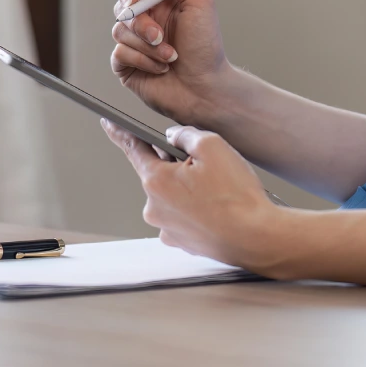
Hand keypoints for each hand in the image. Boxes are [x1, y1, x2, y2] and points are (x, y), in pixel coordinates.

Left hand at [102, 120, 284, 273]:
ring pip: (171, 195)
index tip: (108, 124)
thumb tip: (172, 137)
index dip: (120, 133)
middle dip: (176, 164)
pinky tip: (214, 208)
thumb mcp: (212, 146)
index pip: (133, 148)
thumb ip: (185, 134)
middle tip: (206, 166)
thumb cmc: (237, 195)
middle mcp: (154, 207)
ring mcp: (166, 228)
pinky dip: (193, 208)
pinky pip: (181, 215)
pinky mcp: (180, 242)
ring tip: (217, 191)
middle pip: (157, 172)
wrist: (257, 239)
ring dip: (187, 188)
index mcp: (156, 180)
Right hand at [110, 0, 232, 125]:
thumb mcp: (201, 2)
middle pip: (121, 8)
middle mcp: (145, 20)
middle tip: (159, 36)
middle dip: (140, 23)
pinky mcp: (127, 65)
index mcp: (159, 2)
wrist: (206, 88)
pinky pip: (119, 54)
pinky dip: (142, 61)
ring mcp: (134, 43)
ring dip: (148, 46)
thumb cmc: (206, 48)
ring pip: (119, 31)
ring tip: (170, 56)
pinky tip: (160, 68)